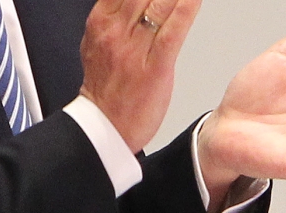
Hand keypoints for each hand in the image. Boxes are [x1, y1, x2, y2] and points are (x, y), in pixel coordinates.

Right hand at [80, 0, 201, 152]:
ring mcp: (134, 48)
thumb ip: (116, 20)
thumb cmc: (109, 90)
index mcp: (102, 21)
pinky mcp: (154, 66)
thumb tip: (132, 4)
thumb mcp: (102, 44)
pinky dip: (184, 10)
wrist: (106, 126)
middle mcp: (115, 29)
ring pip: (156, 3)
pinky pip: (171, 31)